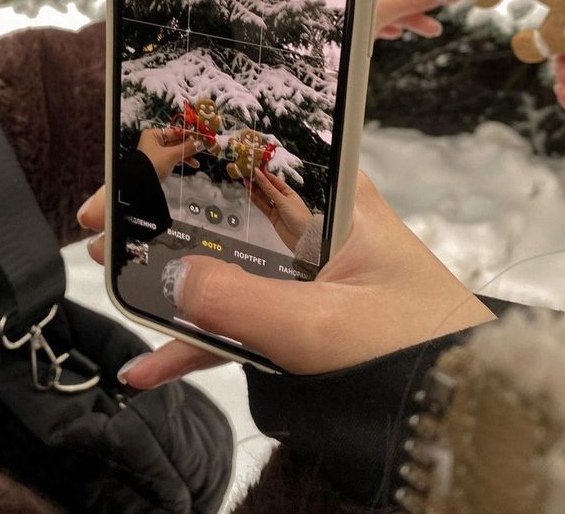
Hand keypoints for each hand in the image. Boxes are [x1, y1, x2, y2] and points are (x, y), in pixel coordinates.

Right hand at [80, 172, 494, 385]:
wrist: (460, 408)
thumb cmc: (419, 350)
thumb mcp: (325, 326)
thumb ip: (245, 303)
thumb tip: (172, 277)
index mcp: (332, 200)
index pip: (248, 157)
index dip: (183, 159)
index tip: (130, 174)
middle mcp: (314, 226)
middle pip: (224, 206)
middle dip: (160, 214)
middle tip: (105, 222)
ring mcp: (300, 274)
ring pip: (222, 262)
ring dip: (165, 273)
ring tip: (112, 272)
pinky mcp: (294, 317)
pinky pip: (235, 319)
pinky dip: (193, 339)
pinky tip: (151, 361)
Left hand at [137, 127, 200, 180]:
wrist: (140, 185)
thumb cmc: (154, 165)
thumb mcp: (171, 155)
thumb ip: (187, 148)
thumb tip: (200, 142)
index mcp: (154, 135)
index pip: (175, 132)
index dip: (189, 135)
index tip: (201, 137)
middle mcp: (154, 141)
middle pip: (176, 141)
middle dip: (189, 147)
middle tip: (202, 149)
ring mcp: (156, 152)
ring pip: (175, 151)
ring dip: (186, 156)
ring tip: (196, 164)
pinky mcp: (158, 162)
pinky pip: (172, 158)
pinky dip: (181, 161)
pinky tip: (190, 164)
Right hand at [246, 169, 312, 251]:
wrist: (302, 237)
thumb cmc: (300, 217)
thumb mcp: (283, 200)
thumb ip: (268, 188)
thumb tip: (260, 175)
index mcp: (288, 192)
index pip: (274, 181)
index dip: (264, 175)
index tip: (255, 169)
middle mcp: (282, 199)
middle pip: (267, 188)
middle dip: (257, 182)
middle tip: (247, 175)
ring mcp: (276, 208)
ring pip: (263, 197)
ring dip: (254, 190)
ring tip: (246, 182)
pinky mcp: (272, 216)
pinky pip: (262, 206)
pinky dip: (255, 200)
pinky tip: (249, 193)